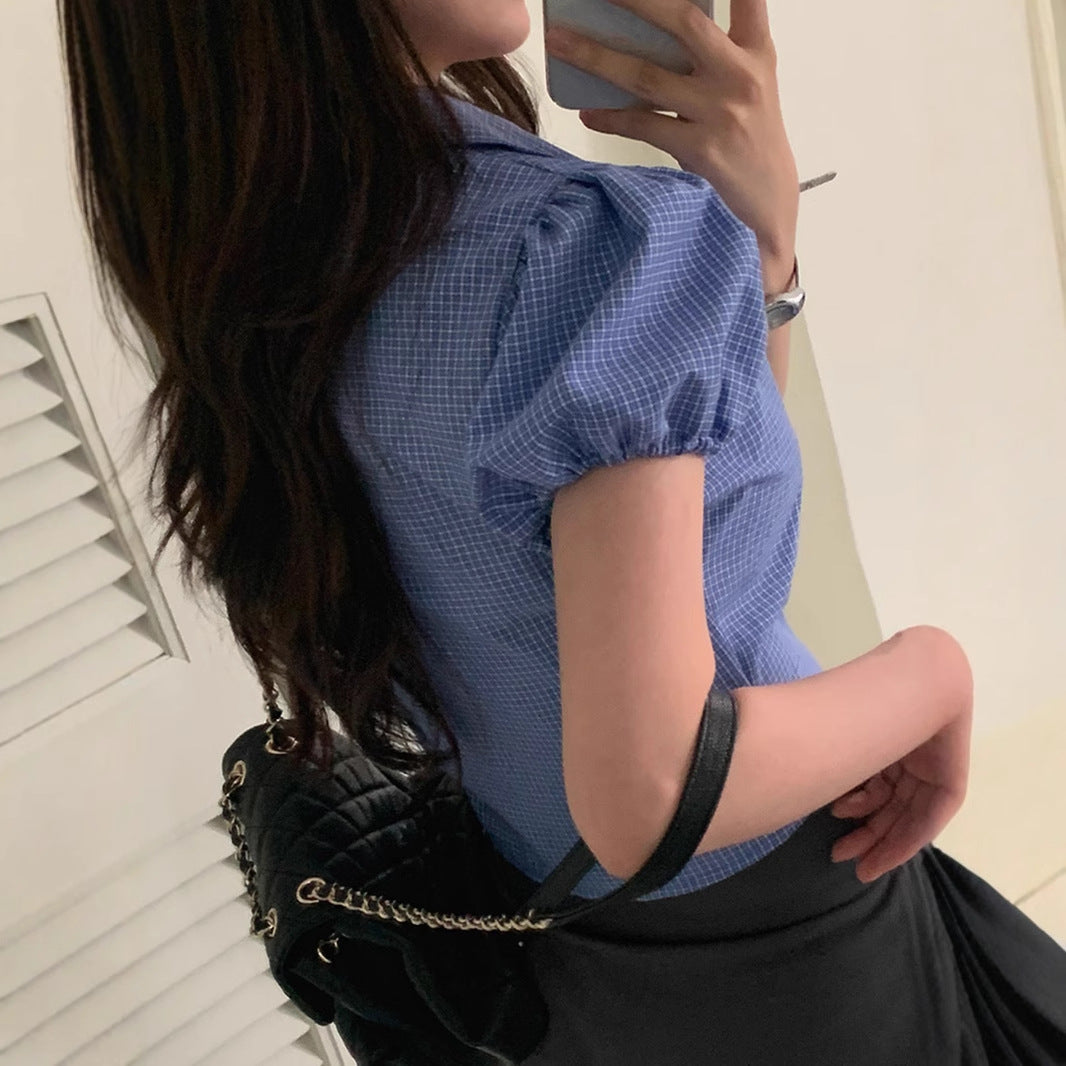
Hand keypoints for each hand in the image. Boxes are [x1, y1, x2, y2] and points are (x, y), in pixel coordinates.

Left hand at [544, 0, 798, 280]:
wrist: (770, 211)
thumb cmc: (750, 147)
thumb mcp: (751, 91)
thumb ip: (716, 58)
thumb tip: (646, 39)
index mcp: (757, 54)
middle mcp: (741, 75)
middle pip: (684, 20)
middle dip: (636, 0)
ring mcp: (721, 113)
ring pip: (648, 75)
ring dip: (597, 57)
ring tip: (561, 42)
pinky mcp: (702, 151)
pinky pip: (644, 125)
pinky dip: (611, 118)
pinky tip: (587, 111)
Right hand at [829, 696, 972, 881]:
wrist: (918, 681)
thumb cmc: (870, 700)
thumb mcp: (845, 739)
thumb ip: (834, 765)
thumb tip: (797, 785)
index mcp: (886, 750)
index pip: (874, 794)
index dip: (855, 822)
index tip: (836, 849)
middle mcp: (908, 765)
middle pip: (888, 810)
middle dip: (865, 837)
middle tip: (840, 857)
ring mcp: (930, 774)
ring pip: (904, 819)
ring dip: (880, 842)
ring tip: (852, 856)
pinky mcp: (950, 783)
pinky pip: (929, 820)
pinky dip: (908, 840)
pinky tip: (884, 856)